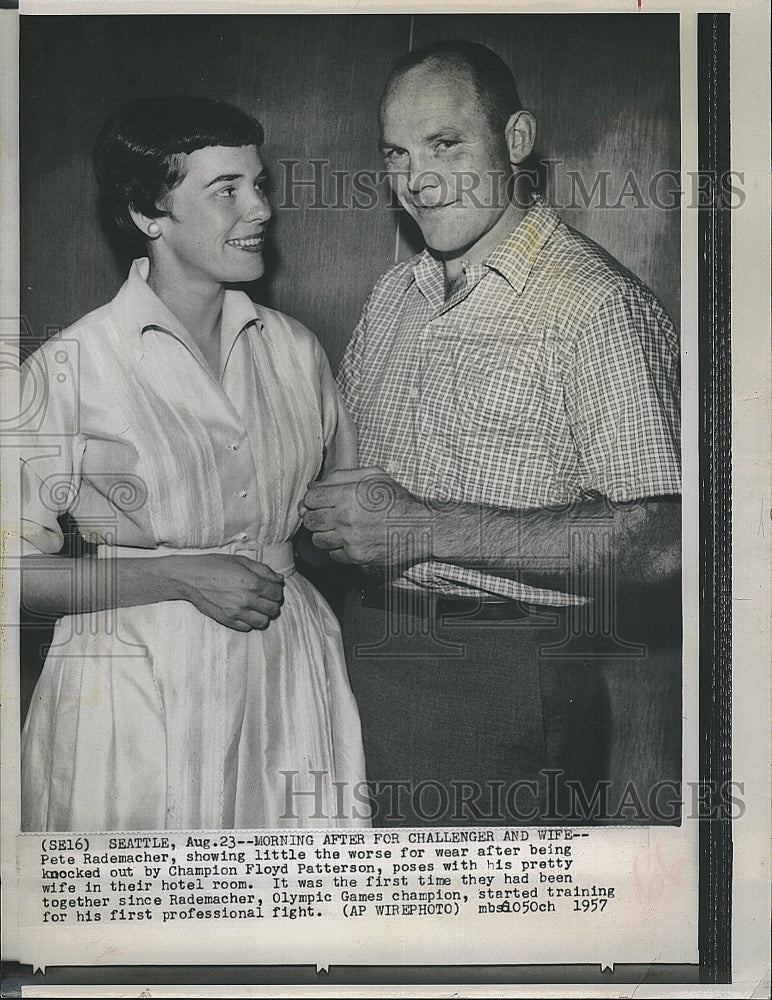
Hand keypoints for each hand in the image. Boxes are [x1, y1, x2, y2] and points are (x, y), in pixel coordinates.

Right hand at [165, 554, 284, 631]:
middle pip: (273, 609)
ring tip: (257, 606)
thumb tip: (279, 579)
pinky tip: (245, 611)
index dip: (277, 590)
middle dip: (273, 602)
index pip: (277, 593)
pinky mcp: (227, 620)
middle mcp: (247, 600)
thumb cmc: (214, 566)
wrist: (190, 577)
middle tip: (266, 597)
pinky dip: (249, 621)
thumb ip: (263, 570)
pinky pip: (247, 627)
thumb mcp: (241, 561)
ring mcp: (237, 612)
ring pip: (263, 622)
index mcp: (252, 583)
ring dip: (263, 614)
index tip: (273, 587)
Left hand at [300, 467, 428, 567]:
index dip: (312, 499)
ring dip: (324, 533)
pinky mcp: (356, 558)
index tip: (319, 501)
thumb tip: (314, 485)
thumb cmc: (398, 500)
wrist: (421, 528)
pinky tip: (351, 540)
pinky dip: (338, 548)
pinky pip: (333, 554)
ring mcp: (350, 540)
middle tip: (325, 515)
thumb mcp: (374, 476)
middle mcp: (346, 518)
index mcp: (348, 495)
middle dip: (314, 516)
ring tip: (339, 528)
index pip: (310, 498)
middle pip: (310, 520)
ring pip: (318, 540)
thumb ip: (341, 476)